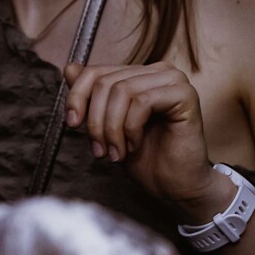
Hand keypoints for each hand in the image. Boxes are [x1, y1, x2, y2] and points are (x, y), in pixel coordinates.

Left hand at [62, 63, 226, 220]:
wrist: (174, 185)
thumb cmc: (146, 158)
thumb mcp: (108, 126)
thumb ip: (92, 97)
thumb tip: (70, 68)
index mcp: (140, 74)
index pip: (96, 72)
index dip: (77, 96)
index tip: (72, 123)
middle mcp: (158, 71)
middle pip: (106, 82)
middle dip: (96, 121)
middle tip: (100, 150)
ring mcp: (174, 80)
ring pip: (122, 91)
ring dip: (112, 128)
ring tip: (116, 152)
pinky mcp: (185, 95)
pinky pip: (143, 102)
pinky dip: (131, 128)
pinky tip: (135, 145)